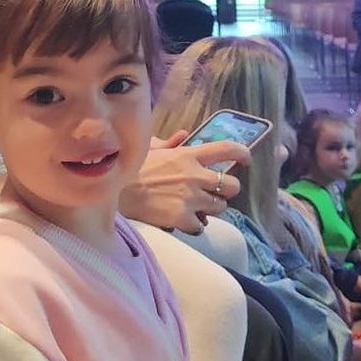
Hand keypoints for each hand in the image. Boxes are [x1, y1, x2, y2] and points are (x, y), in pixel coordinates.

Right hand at [119, 131, 250, 233]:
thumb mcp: (152, 149)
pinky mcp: (183, 218)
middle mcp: (195, 175)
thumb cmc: (132, 168)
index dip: (243, 154)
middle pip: (231, 185)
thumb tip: (184, 134)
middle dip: (226, 190)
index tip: (246, 160)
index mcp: (188, 155)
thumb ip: (171, 143)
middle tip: (214, 192)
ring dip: (210, 208)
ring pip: (219, 208)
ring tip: (195, 207)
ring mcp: (191, 198)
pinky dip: (194, 225)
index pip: (227, 149)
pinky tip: (182, 220)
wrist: (114, 192)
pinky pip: (201, 226)